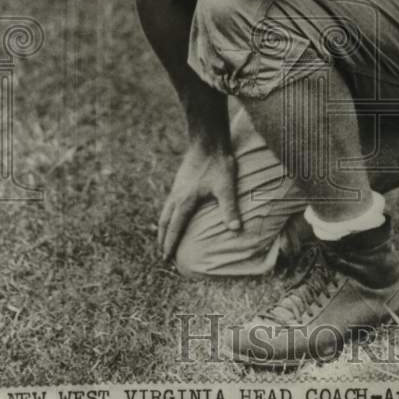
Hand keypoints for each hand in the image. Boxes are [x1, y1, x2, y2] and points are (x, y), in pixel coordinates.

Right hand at [157, 142, 239, 261]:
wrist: (208, 140)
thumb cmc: (218, 163)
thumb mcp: (226, 186)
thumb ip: (229, 208)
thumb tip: (236, 229)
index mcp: (185, 201)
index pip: (175, 227)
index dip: (170, 244)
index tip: (166, 258)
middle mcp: (177, 196)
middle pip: (165, 222)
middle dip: (163, 239)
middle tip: (163, 254)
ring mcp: (176, 187)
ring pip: (165, 212)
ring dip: (163, 227)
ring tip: (163, 237)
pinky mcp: (180, 181)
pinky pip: (169, 203)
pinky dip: (167, 214)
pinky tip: (174, 214)